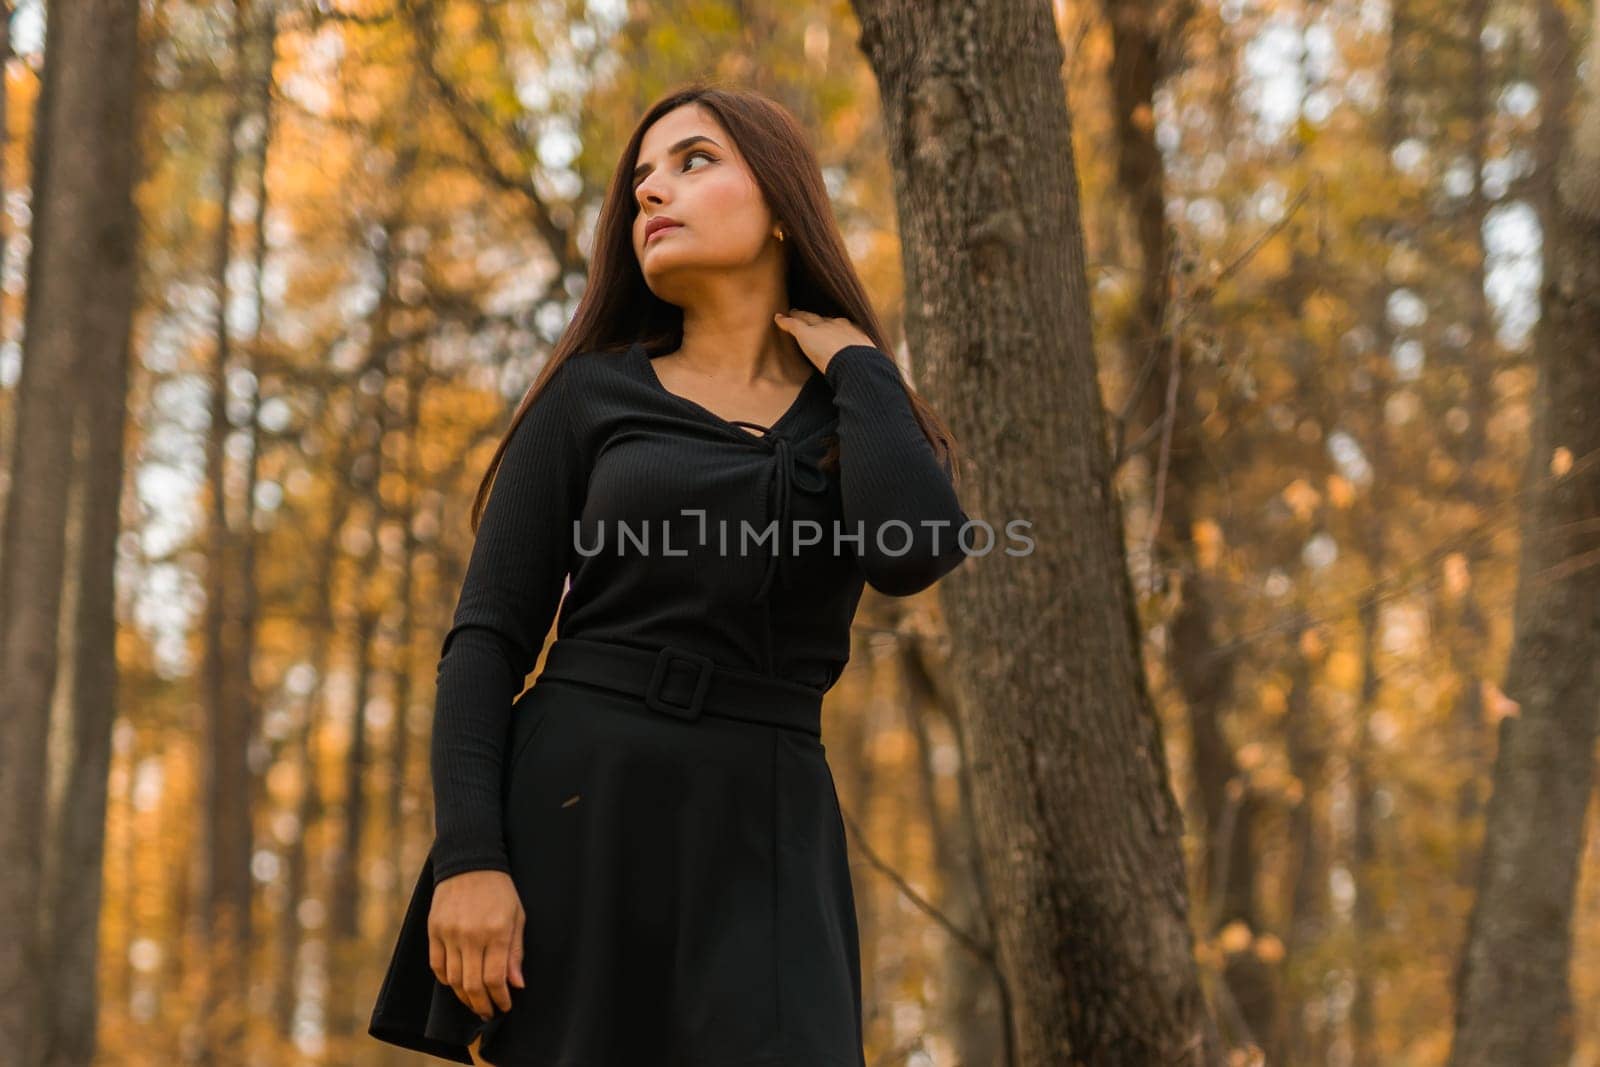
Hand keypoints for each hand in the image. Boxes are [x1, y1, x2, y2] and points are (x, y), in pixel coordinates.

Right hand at [429, 869, 525, 1020]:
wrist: (469, 862)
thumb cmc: (499, 890)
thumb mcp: (517, 916)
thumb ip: (515, 952)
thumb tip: (516, 984)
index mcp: (496, 932)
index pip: (495, 978)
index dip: (500, 998)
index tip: (504, 1006)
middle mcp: (471, 935)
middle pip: (472, 985)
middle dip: (482, 1005)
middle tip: (488, 1013)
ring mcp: (449, 933)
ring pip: (453, 980)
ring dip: (464, 997)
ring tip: (474, 1002)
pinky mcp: (434, 931)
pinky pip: (437, 966)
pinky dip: (446, 980)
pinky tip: (456, 984)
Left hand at [773, 309, 874, 373]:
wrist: (856, 364)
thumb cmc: (863, 369)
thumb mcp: (867, 365)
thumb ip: (863, 367)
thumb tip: (868, 382)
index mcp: (854, 334)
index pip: (841, 327)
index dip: (835, 328)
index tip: (832, 330)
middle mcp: (839, 326)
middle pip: (824, 320)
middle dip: (818, 318)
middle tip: (811, 316)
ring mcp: (822, 328)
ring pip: (808, 318)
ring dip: (801, 316)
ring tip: (794, 313)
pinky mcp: (806, 333)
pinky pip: (793, 324)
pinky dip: (785, 322)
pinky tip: (778, 319)